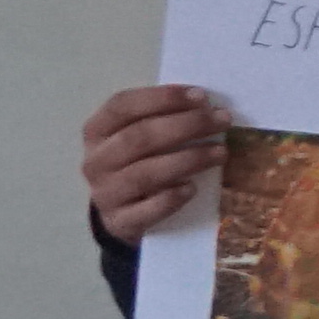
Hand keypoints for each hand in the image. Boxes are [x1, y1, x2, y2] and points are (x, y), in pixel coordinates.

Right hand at [81, 85, 227, 244]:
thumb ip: (161, 120)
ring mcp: (105, 193)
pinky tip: (193, 188)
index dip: (162, 97)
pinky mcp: (119, 221)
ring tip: (221, 153)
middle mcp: (96, 160)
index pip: (123, 106)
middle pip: (138, 137)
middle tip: (221, 121)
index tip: (201, 96)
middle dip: (185, 126)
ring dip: (188, 159)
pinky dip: (170, 199)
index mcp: (97, 131)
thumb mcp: (140, 140)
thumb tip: (206, 106)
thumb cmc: (138, 165)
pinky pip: (145, 210)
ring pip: (144, 173)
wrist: (122, 215)